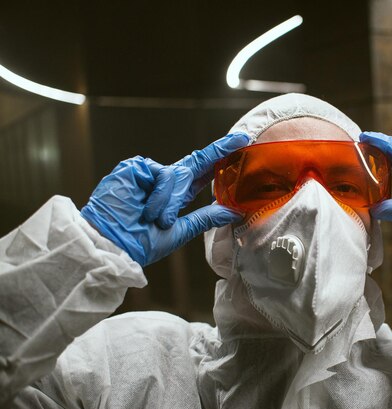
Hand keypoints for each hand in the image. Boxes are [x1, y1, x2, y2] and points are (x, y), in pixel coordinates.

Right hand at [80, 132, 248, 265]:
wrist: (110, 246)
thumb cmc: (139, 244)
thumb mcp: (178, 231)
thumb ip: (206, 218)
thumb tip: (235, 211)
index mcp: (173, 197)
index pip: (202, 175)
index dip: (219, 162)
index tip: (240, 149)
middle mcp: (162, 182)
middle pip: (195, 162)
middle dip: (218, 151)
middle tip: (241, 139)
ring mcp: (147, 173)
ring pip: (176, 174)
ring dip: (171, 199)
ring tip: (159, 219)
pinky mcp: (134, 167)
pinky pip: (160, 174)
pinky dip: (159, 193)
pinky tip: (148, 208)